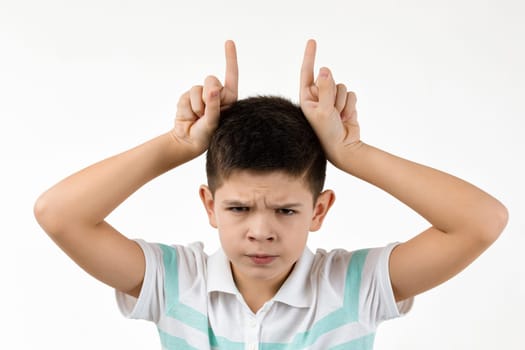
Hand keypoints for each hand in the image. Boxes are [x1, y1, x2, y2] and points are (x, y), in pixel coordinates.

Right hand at [171, 40, 237, 154]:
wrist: (188, 141)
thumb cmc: (207, 135)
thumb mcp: (213, 122)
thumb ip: (213, 106)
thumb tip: (212, 89)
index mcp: (228, 99)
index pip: (231, 75)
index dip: (230, 58)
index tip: (228, 42)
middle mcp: (216, 94)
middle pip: (212, 80)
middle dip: (208, 95)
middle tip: (206, 112)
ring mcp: (201, 95)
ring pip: (198, 88)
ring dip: (198, 105)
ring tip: (198, 117)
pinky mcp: (188, 97)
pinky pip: (187, 95)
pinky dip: (188, 107)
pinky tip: (189, 116)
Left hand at [300, 40, 359, 165]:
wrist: (344, 149)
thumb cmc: (327, 133)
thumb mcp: (323, 111)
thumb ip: (325, 89)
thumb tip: (324, 69)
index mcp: (307, 98)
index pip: (307, 72)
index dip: (310, 56)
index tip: (312, 41)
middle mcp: (318, 97)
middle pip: (330, 78)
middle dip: (334, 92)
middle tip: (332, 111)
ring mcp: (332, 100)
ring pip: (342, 86)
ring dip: (343, 102)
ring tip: (338, 117)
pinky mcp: (345, 104)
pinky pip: (352, 94)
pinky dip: (351, 106)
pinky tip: (346, 118)